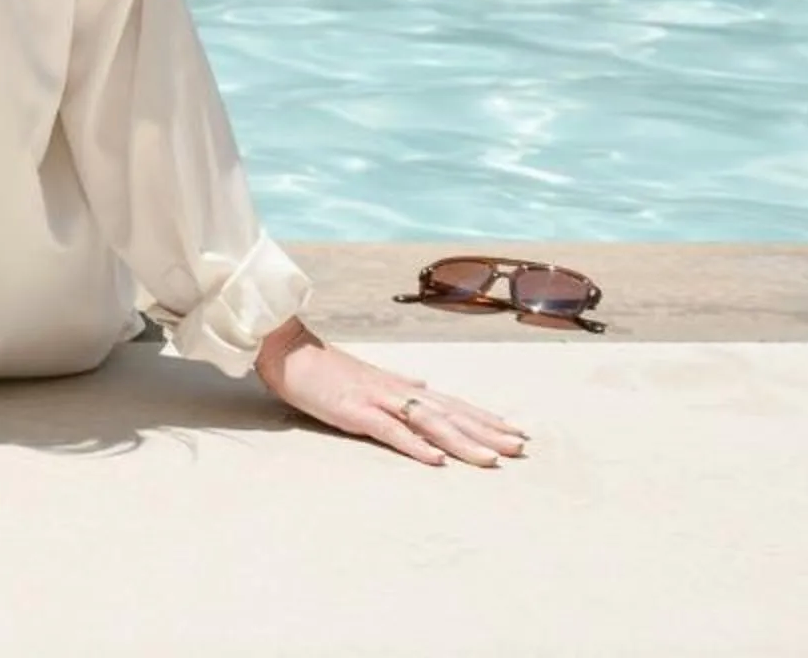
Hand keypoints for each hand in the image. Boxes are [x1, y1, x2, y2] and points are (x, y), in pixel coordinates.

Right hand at [254, 317, 528, 467]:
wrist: (286, 348)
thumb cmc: (323, 365)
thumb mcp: (366, 374)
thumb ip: (396, 382)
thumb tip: (423, 383)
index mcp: (399, 385)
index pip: (451, 403)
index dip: (484, 417)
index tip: (515, 430)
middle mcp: (396, 390)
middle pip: (450, 413)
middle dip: (487, 431)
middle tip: (522, 446)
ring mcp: (377, 399)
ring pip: (429, 422)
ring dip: (462, 442)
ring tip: (492, 459)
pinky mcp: (355, 411)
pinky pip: (390, 431)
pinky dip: (415, 445)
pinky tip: (435, 460)